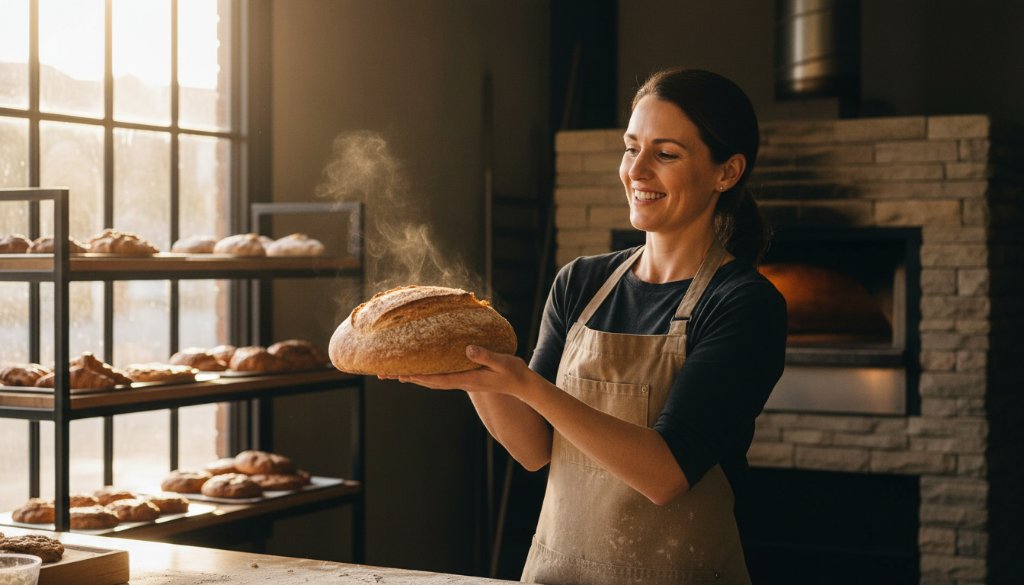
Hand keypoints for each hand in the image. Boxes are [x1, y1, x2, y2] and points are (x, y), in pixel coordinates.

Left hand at [382, 345, 530, 394]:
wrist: (523, 386)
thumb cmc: (514, 373)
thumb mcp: (502, 362)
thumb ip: (486, 355)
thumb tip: (467, 349)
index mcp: (466, 379)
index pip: (436, 379)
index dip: (417, 376)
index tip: (398, 374)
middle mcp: (460, 381)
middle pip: (428, 381)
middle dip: (406, 376)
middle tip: (383, 374)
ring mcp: (462, 380)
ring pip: (432, 379)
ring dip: (413, 376)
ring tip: (395, 373)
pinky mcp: (466, 376)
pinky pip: (440, 375)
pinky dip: (427, 373)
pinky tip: (422, 369)